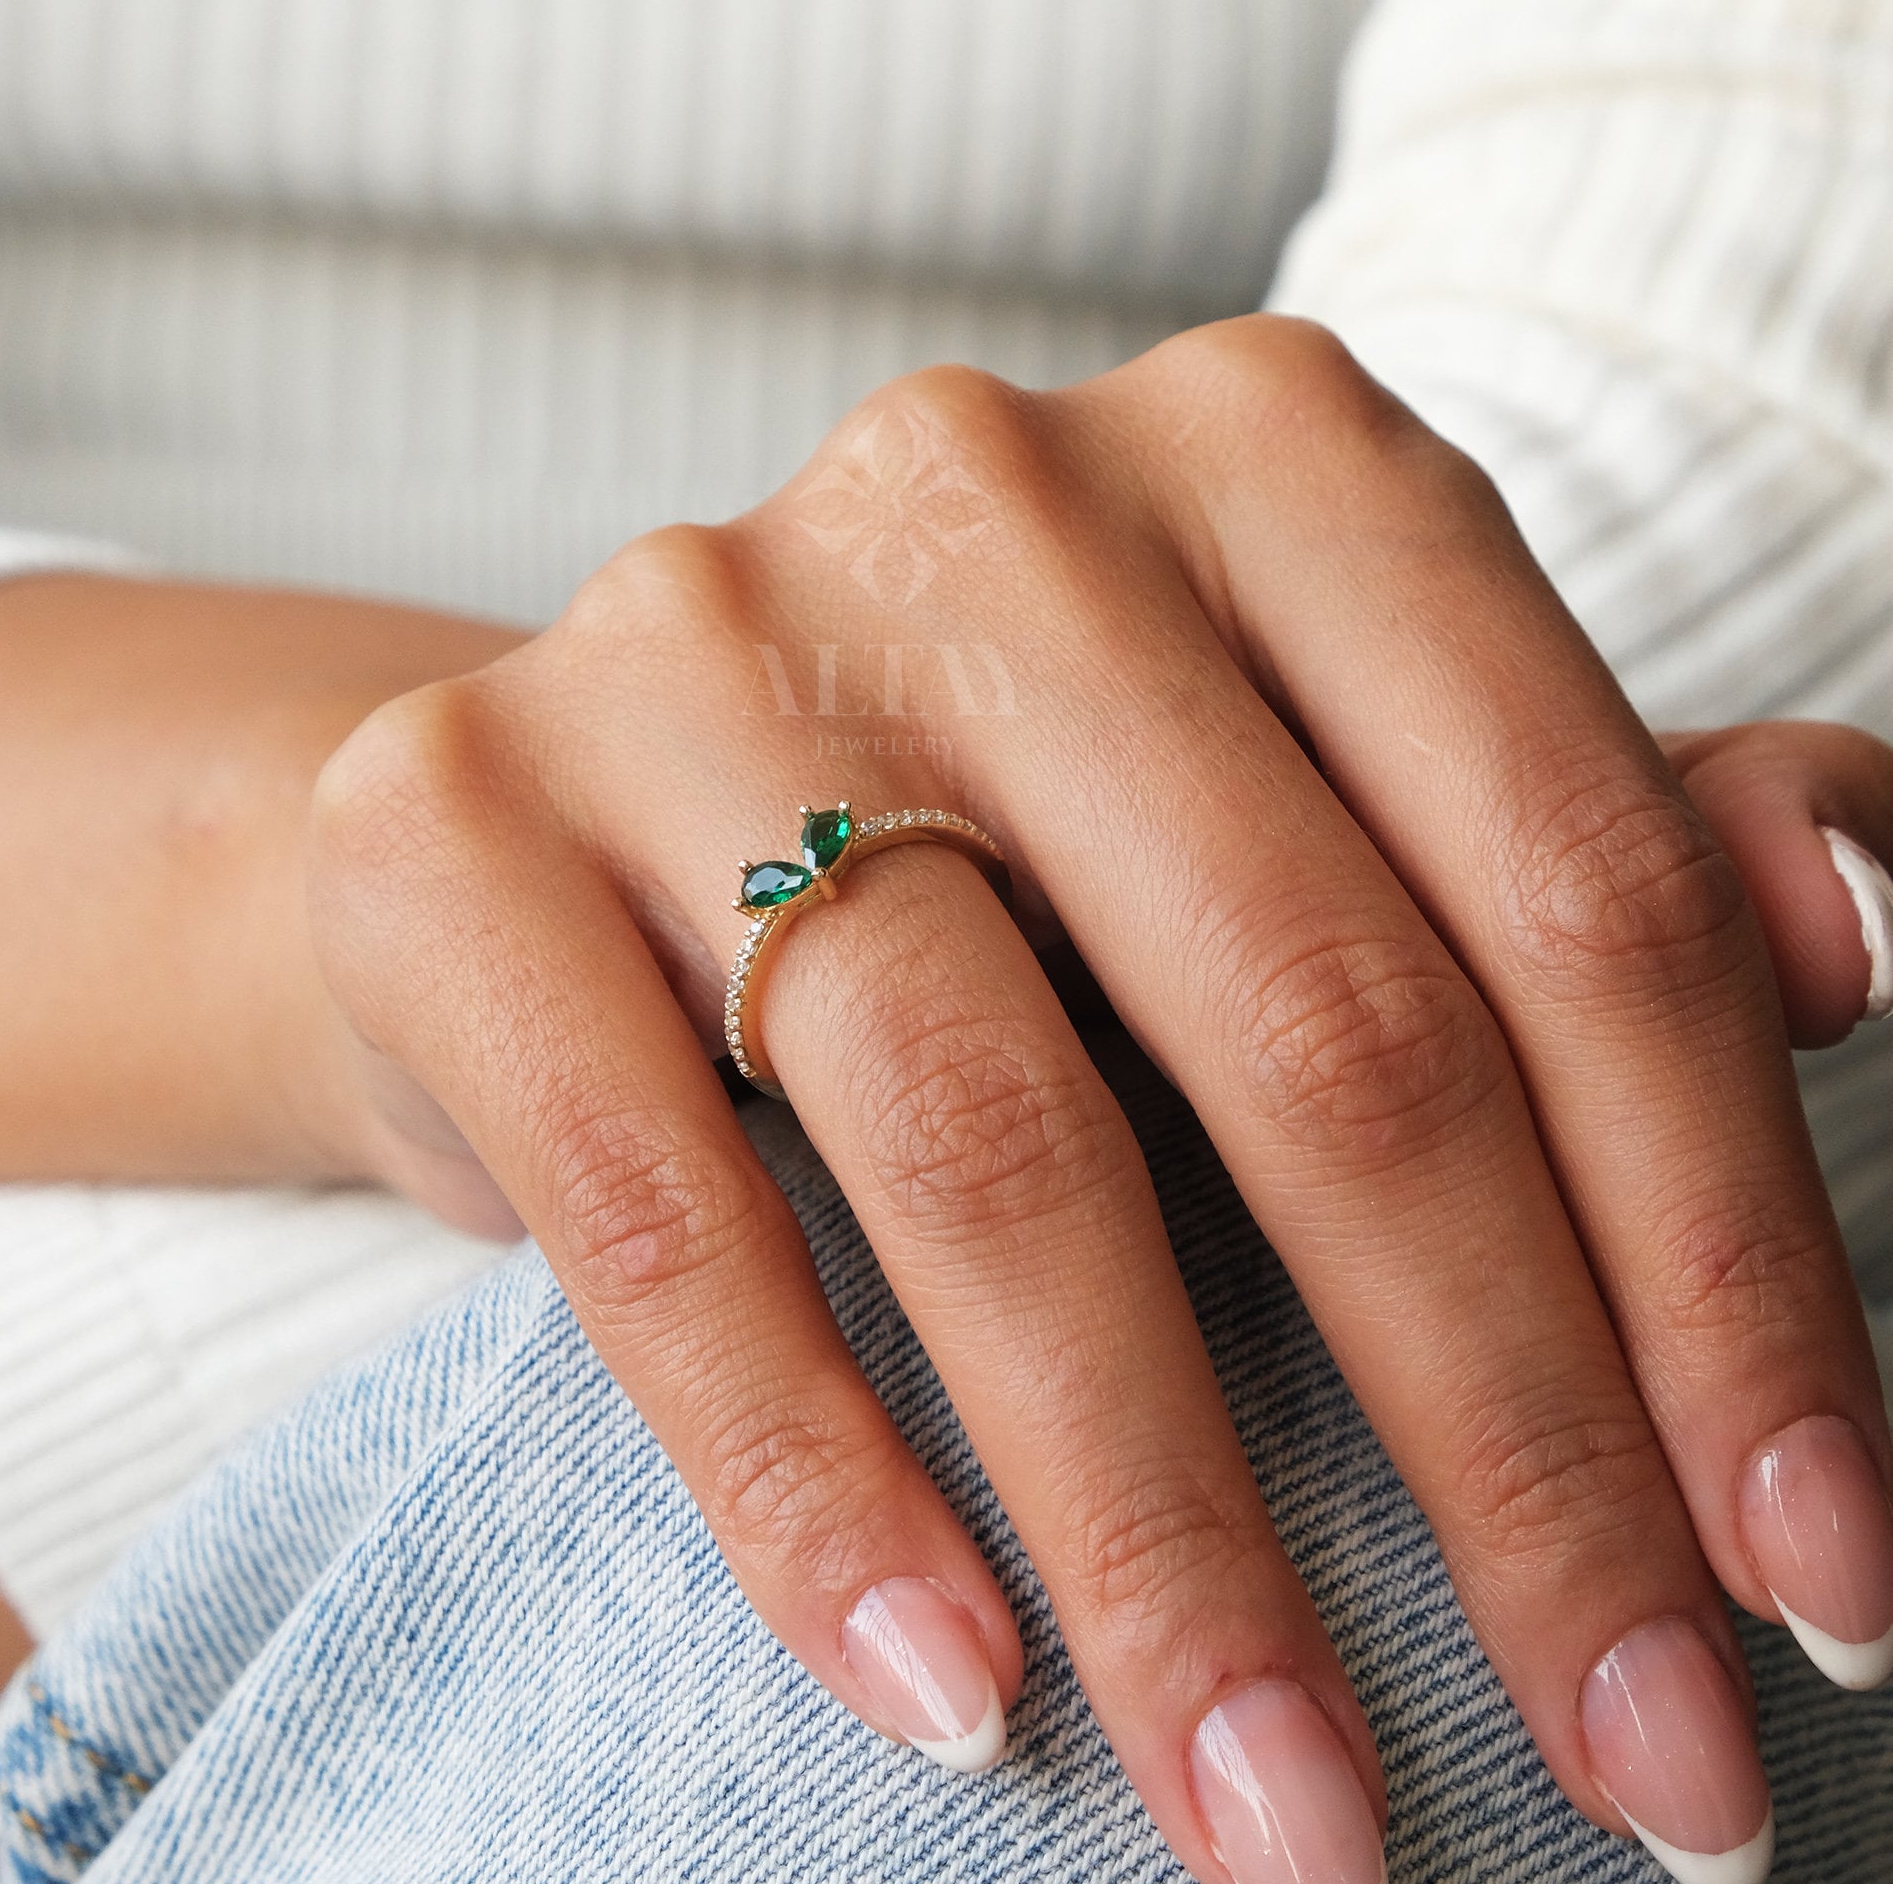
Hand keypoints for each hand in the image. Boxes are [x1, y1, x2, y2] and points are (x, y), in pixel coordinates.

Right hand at [308, 319, 1892, 1882]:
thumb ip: (1571, 836)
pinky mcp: (453, 822)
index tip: (1811, 1568)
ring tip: (1292, 1812)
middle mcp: (979, 497)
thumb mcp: (1310, 801)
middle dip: (1510, 1441)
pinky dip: (814, 1477)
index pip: (1567, 876)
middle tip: (1640, 1766)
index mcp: (1258, 457)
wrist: (569, 829)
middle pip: (1313, 1014)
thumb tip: (1855, 931)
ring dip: (1173, 1529)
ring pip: (990, 1129)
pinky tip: (948, 1688)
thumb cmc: (995, 843)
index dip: (1722, 1253)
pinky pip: (654, 1205)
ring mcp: (689, 643)